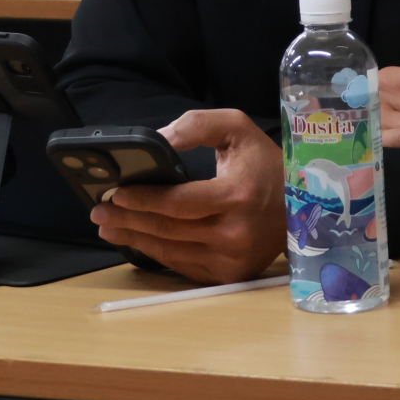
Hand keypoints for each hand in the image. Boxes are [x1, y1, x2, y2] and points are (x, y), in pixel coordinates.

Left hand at [90, 109, 284, 284]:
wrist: (301, 204)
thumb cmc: (265, 163)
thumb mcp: (238, 128)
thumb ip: (197, 125)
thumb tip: (158, 139)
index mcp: (237, 195)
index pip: (178, 203)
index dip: (144, 200)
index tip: (116, 193)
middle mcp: (235, 232)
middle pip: (168, 229)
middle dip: (129, 220)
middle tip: (99, 211)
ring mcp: (232, 258)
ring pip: (171, 251)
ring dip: (135, 239)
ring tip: (108, 227)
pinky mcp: (229, 274)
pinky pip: (183, 265)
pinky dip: (157, 253)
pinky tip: (137, 240)